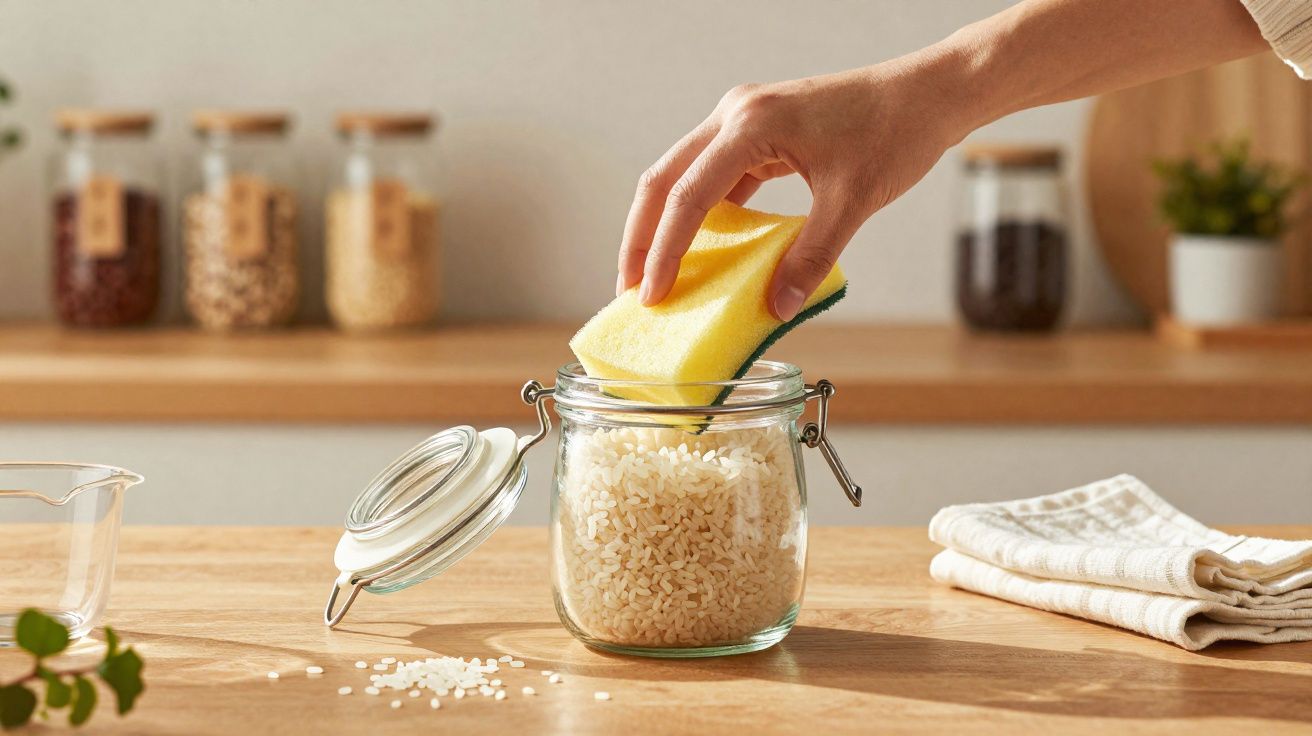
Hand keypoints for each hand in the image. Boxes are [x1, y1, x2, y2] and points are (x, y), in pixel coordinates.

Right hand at [616, 58, 970, 319]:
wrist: (927, 93)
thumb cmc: (895, 133)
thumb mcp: (853, 202)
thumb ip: (810, 257)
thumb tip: (776, 307)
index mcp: (752, 125)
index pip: (688, 195)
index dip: (665, 251)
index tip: (651, 295)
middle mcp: (736, 113)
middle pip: (664, 179)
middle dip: (643, 238)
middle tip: (631, 290)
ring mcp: (743, 118)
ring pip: (682, 175)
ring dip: (666, 224)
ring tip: (655, 275)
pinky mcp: (757, 130)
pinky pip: (713, 174)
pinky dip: (700, 213)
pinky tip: (702, 250)